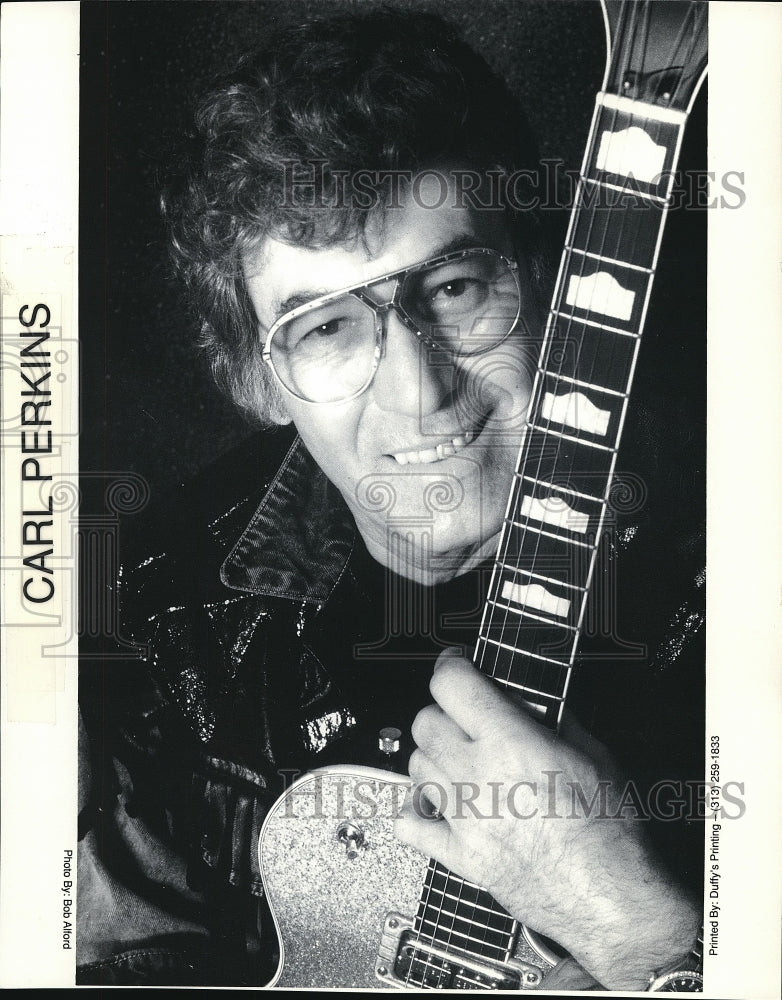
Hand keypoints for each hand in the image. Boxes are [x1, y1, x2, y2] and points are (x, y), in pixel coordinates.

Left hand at [394, 651, 700, 990]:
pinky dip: (416, 809)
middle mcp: (479, 777)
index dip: (452, 666)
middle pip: (426, 722)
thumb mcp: (595, 754)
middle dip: (444, 711)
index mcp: (512, 744)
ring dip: (434, 755)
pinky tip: (436, 803)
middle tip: (465, 715)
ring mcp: (464, 820)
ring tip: (459, 758)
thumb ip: (553, 718)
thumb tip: (529, 697)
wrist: (613, 900)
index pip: (451, 684)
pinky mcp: (460, 857)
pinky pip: (410, 824)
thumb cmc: (612, 833)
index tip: (458, 665)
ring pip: (416, 765)